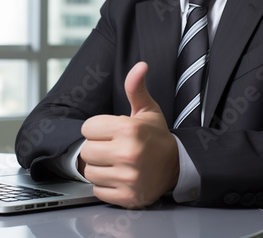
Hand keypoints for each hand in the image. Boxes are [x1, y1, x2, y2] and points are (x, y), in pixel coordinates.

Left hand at [80, 62, 178, 208]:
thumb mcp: (147, 110)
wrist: (177, 166)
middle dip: (96, 148)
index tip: (110, 132)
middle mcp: (128, 153)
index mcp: (129, 129)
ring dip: (99, 168)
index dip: (97, 129)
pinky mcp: (127, 196)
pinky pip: (97, 191)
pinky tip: (118, 177)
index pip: (87, 128)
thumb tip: (140, 66)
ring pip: (89, 172)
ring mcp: (128, 177)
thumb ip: (136, 88)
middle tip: (112, 148)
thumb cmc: (156, 137)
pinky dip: (105, 186)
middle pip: (86, 151)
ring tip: (115, 163)